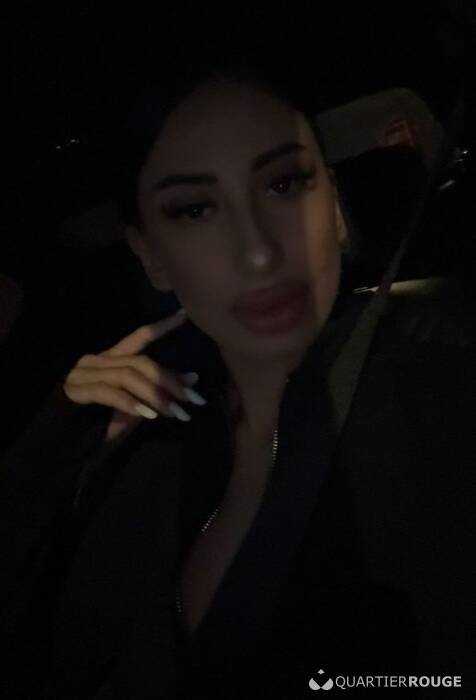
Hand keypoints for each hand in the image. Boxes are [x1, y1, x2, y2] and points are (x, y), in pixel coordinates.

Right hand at [63, 310, 205, 442]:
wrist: (60, 442)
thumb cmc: (98, 423)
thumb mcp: (133, 406)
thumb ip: (157, 391)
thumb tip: (192, 379)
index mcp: (109, 360)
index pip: (138, 337)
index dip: (160, 326)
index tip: (183, 315)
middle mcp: (96, 360)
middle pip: (140, 362)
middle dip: (169, 380)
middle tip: (193, 399)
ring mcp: (84, 374)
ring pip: (128, 375)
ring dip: (155, 395)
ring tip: (175, 412)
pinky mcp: (76, 391)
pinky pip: (109, 392)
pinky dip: (131, 403)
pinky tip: (147, 415)